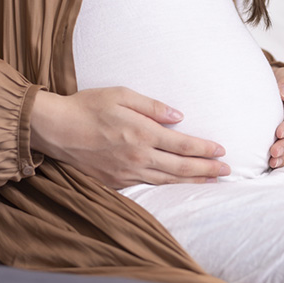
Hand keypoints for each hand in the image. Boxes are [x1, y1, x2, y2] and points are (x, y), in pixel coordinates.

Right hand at [29, 87, 230, 188]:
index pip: (182, 144)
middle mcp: (138, 157)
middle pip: (181, 168)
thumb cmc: (88, 106)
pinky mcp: (116, 182)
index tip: (221, 150)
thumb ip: (152, 106)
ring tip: (211, 181)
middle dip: (207, 169)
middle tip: (227, 171)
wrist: (56, 130)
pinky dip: (168, 188)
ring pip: (167, 182)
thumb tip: (179, 117)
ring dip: (192, 182)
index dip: (205, 149)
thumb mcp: (121, 95)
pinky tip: (178, 187)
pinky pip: (148, 187)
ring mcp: (127, 173)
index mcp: (142, 133)